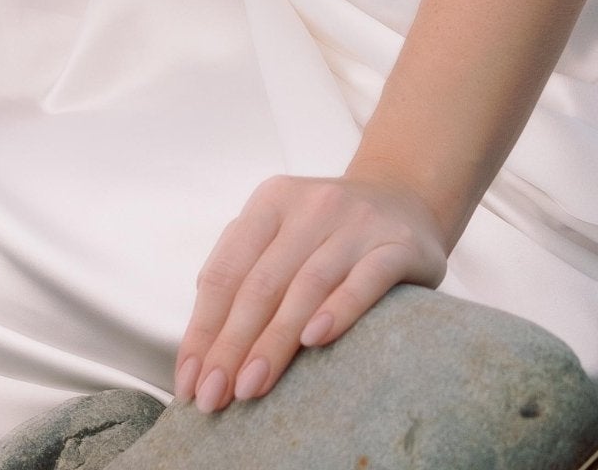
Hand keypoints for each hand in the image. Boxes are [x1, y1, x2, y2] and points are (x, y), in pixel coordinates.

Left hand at [173, 172, 448, 413]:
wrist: (406, 200)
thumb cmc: (328, 234)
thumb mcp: (281, 236)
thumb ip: (242, 275)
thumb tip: (199, 349)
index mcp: (270, 202)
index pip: (225, 271)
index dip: (204, 329)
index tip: (190, 382)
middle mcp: (311, 206)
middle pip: (261, 283)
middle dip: (232, 345)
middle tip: (214, 397)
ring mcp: (356, 222)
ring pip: (307, 285)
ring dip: (275, 341)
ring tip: (251, 385)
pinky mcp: (397, 244)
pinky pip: (366, 279)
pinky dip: (339, 309)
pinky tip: (316, 339)